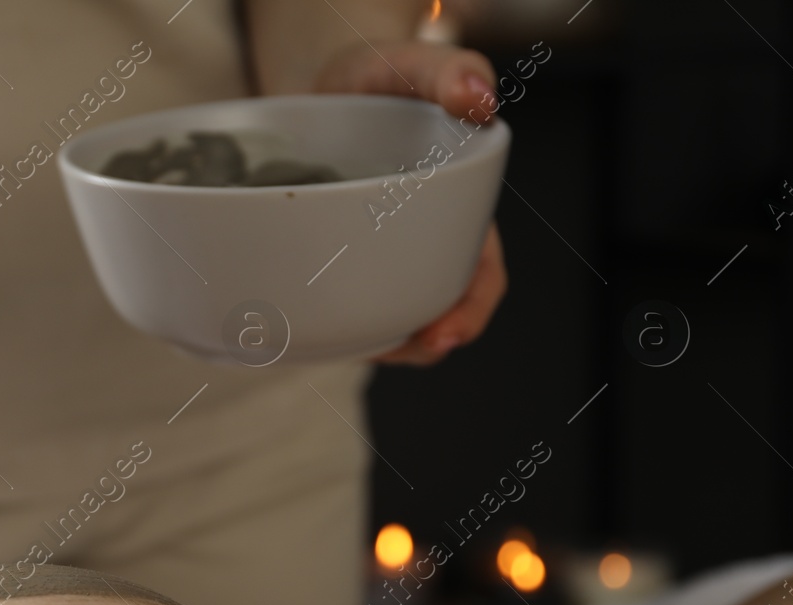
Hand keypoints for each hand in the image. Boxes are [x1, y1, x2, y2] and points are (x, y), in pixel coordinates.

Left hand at [314, 40, 508, 365]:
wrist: (318, 86)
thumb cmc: (373, 78)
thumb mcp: (407, 65)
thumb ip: (446, 70)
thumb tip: (478, 98)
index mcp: (460, 211)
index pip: (480, 275)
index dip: (470, 310)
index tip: (445, 334)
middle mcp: (427, 243)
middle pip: (437, 313)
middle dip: (421, 346)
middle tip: (385, 351)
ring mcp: (384, 259)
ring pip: (393, 321)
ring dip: (378, 341)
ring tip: (347, 341)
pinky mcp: (343, 266)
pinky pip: (350, 308)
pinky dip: (340, 322)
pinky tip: (312, 322)